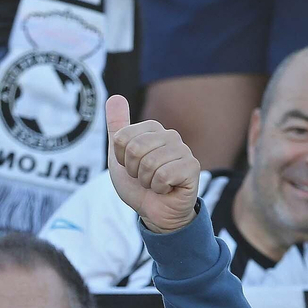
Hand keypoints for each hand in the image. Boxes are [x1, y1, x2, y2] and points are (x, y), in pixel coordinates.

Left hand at [105, 95, 200, 234]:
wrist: (155, 211)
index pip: (121, 138)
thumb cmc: (139, 185)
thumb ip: (116, 128)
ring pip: (149, 164)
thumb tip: (114, 96)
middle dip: (133, 171)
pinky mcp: (192, 167)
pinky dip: (158, 188)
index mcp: (152, 129)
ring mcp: (183, 150)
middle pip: (134, 149)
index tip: (131, 167)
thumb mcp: (119, 156)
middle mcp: (170, 135)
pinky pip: (163, 175)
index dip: (120, 159)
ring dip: (146, 182)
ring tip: (154, 183)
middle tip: (143, 178)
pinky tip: (166, 189)